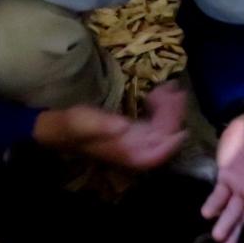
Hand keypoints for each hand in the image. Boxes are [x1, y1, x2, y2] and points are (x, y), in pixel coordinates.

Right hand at [32, 81, 186, 168]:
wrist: (61, 128)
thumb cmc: (72, 127)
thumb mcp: (84, 123)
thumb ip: (103, 126)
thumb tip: (124, 126)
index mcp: (126, 153)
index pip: (156, 155)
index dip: (170, 144)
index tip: (182, 127)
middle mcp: (136, 150)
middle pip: (164, 137)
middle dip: (173, 115)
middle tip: (177, 91)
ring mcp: (138, 141)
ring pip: (163, 127)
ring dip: (169, 108)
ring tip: (171, 87)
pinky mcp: (136, 131)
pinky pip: (155, 121)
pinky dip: (160, 107)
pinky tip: (160, 93)